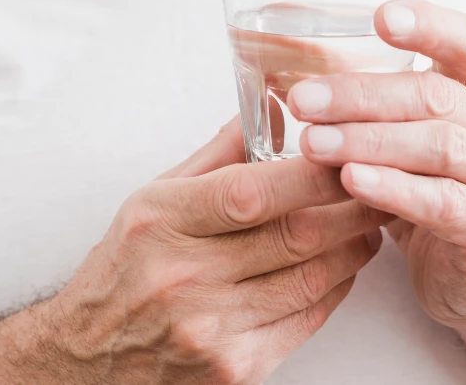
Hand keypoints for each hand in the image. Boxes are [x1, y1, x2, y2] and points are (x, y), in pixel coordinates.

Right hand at [44, 120, 389, 384]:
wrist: (85, 360)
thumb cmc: (123, 272)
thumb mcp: (152, 199)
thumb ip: (217, 154)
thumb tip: (271, 106)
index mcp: (162, 222)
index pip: (251, 191)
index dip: (313, 174)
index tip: (348, 153)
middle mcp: (184, 277)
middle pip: (293, 236)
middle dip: (350, 207)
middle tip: (379, 184)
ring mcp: (210, 329)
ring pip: (311, 279)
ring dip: (353, 248)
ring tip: (369, 222)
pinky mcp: (235, 368)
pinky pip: (305, 320)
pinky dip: (335, 288)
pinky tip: (343, 266)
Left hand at [289, 0, 465, 330]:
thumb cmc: (426, 191)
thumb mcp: (400, 138)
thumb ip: (363, 102)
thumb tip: (282, 57)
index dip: (429, 25)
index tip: (380, 16)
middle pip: (435, 95)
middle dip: (363, 95)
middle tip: (304, 99)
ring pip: (439, 147)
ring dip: (370, 141)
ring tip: (314, 144)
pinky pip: (443, 202)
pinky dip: (395, 189)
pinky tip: (353, 182)